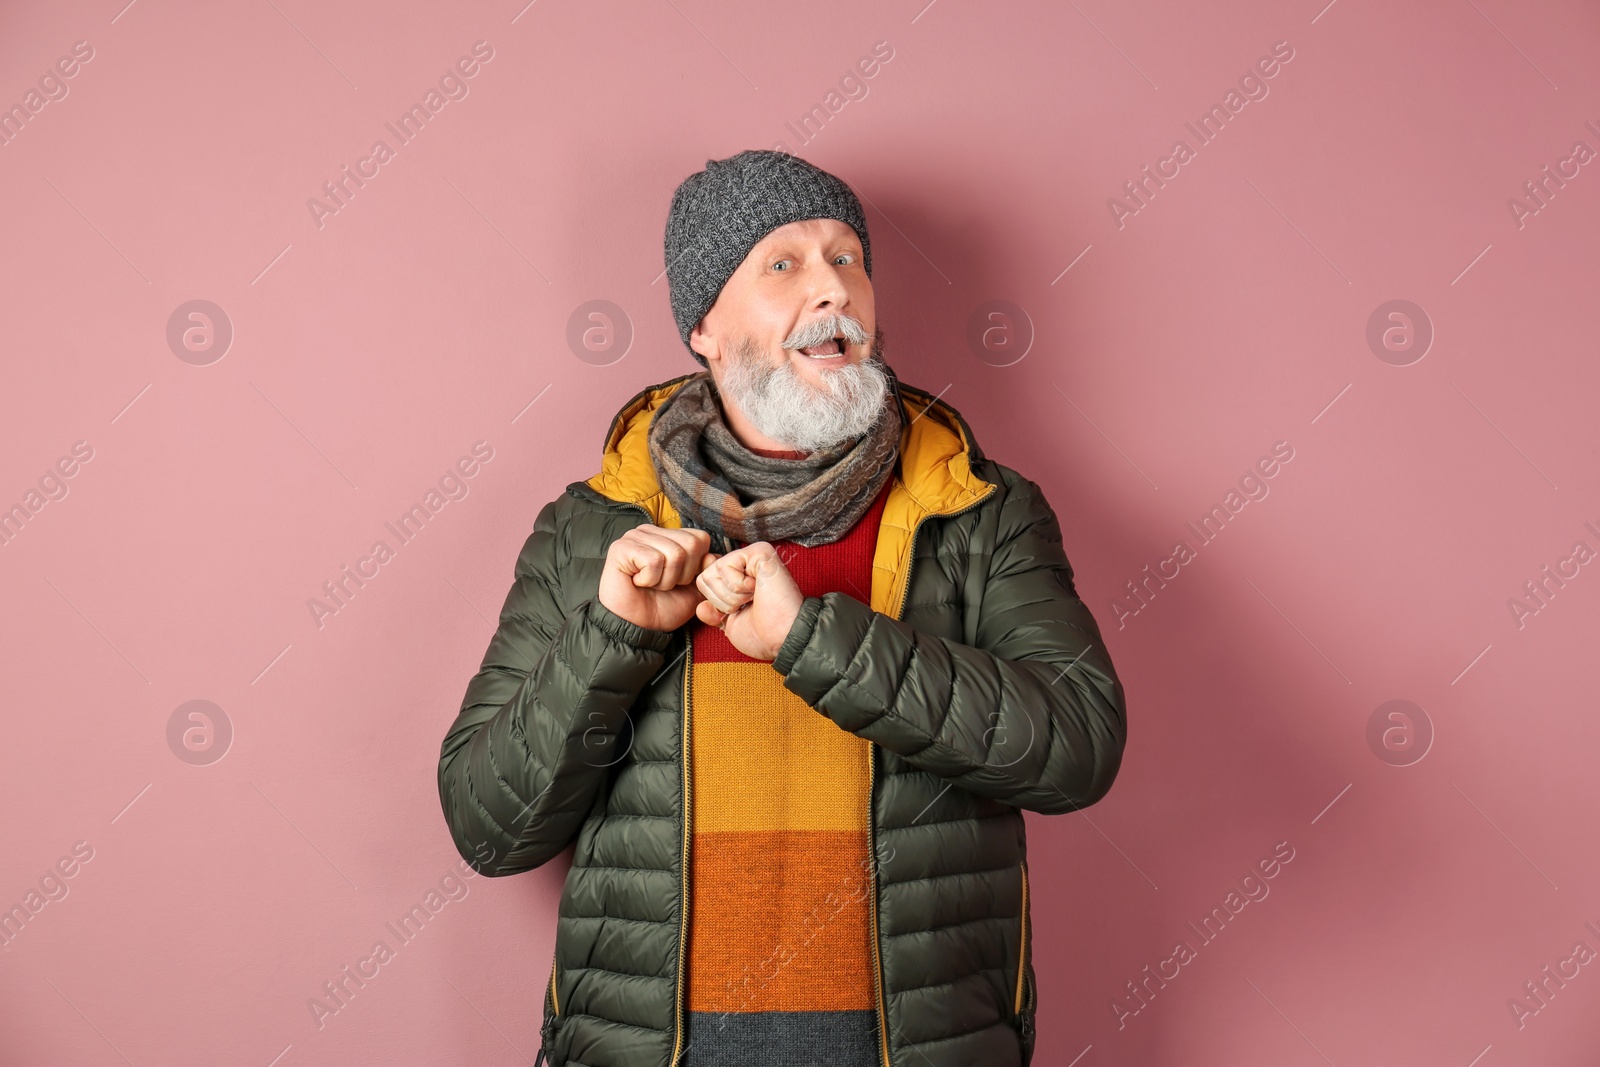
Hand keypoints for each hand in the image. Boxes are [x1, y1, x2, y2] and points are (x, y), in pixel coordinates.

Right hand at [598, 524, 714, 632]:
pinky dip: (650, 580)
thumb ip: (706, 572)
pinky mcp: (621, 547)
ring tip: (650, 584)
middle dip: (682, 574)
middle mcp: (651, 531)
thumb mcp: (693, 591)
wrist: (635, 628)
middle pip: (691, 544)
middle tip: (662, 584)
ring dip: (665, 580)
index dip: (696, 566)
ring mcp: (634, 536)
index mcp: (668, 536)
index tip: (679, 581)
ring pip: (674, 554)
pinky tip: (637, 582)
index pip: (700, 538)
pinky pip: (654, 561)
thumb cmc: (661, 608)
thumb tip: (713, 556)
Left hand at [694, 542, 804, 660]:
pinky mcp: (758, 551)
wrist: (784, 637)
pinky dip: (738, 586)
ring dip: (732, 595)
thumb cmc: (764, 635)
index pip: (705, 583)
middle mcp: (746, 564)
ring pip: (713, 572)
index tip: (741, 611)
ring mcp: (752, 556)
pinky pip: (725, 567)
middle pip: (705, 577)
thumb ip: (714, 613)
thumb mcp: (731, 625)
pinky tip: (758, 589)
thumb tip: (700, 606)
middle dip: (722, 600)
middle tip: (749, 604)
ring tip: (755, 597)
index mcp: (740, 579)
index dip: (717, 604)